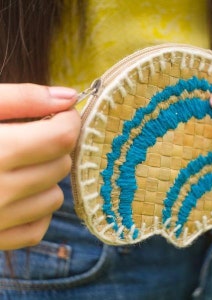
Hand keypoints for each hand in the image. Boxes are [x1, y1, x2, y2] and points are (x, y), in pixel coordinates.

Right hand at [0, 83, 80, 249]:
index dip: (69, 122)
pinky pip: (38, 227)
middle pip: (60, 165)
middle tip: (32, 137)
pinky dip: (34, 211)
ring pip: (55, 197)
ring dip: (45, 178)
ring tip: (18, 165)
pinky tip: (15, 195)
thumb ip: (23, 98)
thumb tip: (70, 96)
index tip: (62, 114)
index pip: (62, 138)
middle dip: (54, 147)